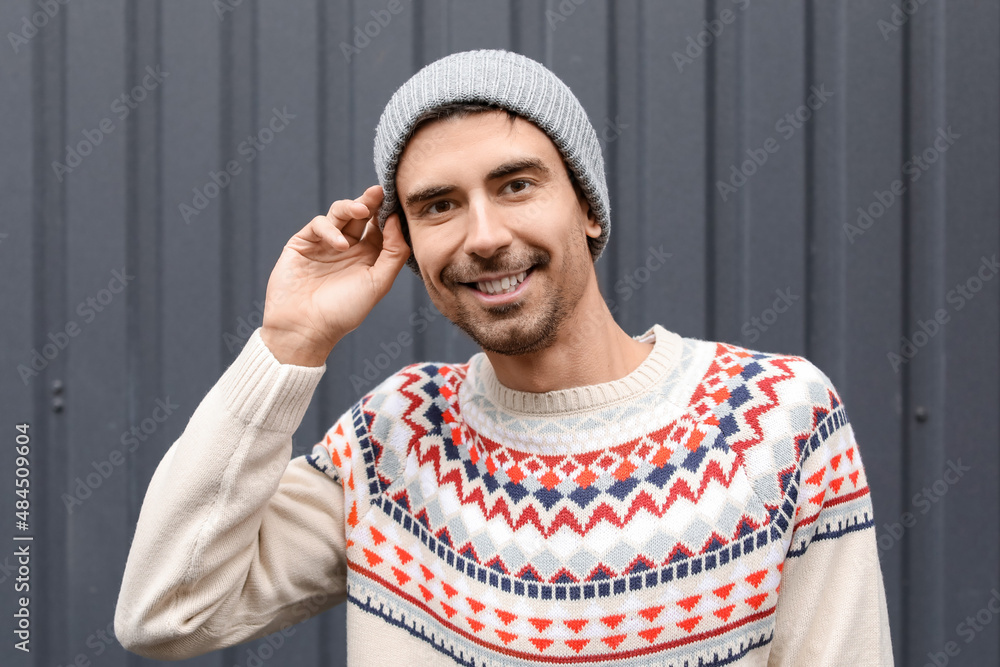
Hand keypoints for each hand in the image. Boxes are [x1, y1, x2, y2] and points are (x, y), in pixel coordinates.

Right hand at [260, 185, 409, 365]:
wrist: (305, 328)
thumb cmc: (345, 311)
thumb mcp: (379, 283)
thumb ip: (393, 252)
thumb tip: (396, 220)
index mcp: (369, 257)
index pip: (381, 226)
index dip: (389, 212)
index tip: (398, 201)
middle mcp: (348, 248)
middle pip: (361, 215)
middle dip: (371, 201)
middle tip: (380, 191)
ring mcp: (325, 244)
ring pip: (340, 213)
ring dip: (352, 207)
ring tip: (362, 211)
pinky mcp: (302, 244)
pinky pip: (319, 225)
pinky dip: (330, 229)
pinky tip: (341, 245)